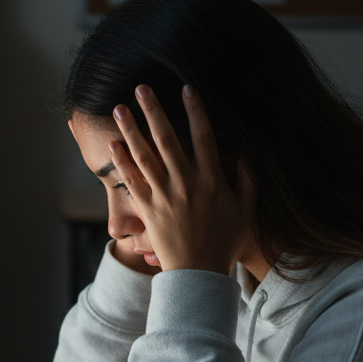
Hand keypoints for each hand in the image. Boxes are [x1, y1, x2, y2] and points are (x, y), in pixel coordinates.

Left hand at [108, 85, 256, 274]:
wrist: (198, 274)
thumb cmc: (224, 243)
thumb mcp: (245, 211)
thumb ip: (248, 180)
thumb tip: (248, 152)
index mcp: (212, 180)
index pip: (204, 136)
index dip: (195, 110)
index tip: (186, 88)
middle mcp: (187, 183)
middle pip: (168, 138)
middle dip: (153, 110)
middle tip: (141, 87)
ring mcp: (165, 196)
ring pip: (145, 155)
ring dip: (131, 129)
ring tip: (120, 108)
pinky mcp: (148, 210)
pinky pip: (132, 181)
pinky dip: (122, 161)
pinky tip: (114, 144)